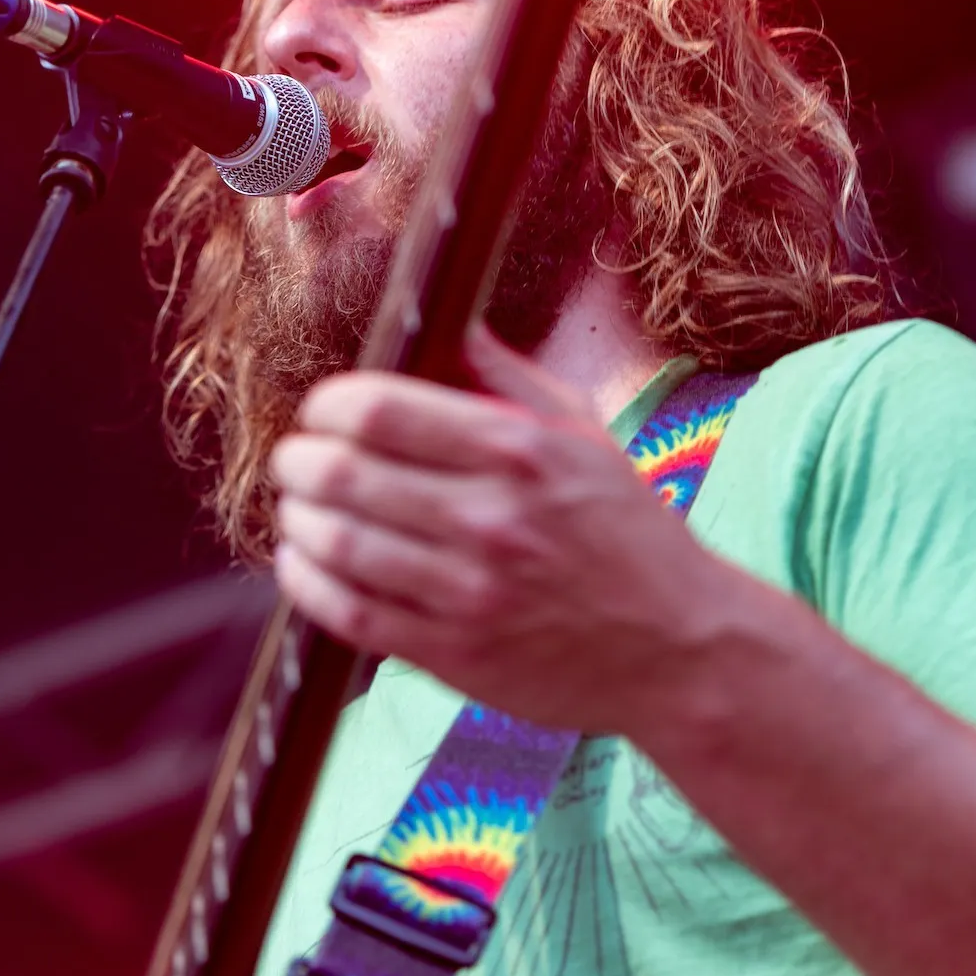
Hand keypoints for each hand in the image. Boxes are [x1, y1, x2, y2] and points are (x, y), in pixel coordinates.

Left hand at [270, 326, 725, 736]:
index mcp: (519, 450)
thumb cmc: (626, 530)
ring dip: (298, 519)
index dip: (329, 405)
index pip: (380, 411)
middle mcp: (491, 518)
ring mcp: (470, 591)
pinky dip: (309, 583)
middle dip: (300, 460)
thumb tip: (445, 320)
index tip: (323, 409)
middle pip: (344, 474)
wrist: (680, 646)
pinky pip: (352, 614)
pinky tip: (305, 563)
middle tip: (296, 458)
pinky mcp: (456, 654)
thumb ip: (507, 376)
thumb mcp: (582, 435)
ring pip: (339, 544)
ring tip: (298, 507)